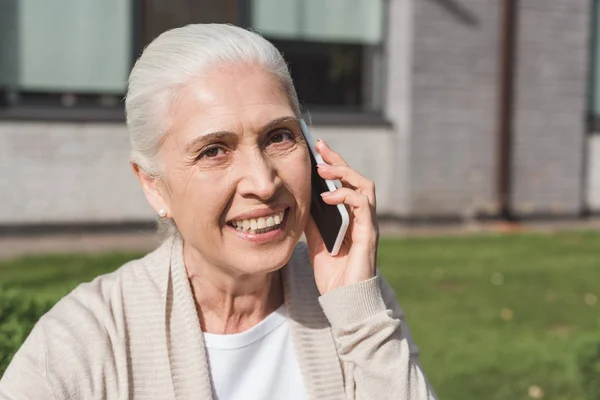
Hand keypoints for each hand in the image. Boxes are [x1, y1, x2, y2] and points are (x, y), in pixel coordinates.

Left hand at [304, 139, 378, 294]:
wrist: (343, 300)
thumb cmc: (333, 274)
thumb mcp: (315, 241)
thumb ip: (312, 221)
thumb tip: (299, 200)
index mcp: (350, 217)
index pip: (344, 183)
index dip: (333, 164)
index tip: (317, 148)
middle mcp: (362, 217)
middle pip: (357, 178)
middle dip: (339, 161)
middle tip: (320, 149)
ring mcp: (367, 224)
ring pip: (365, 187)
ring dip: (343, 174)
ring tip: (323, 171)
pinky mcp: (369, 234)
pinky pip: (363, 207)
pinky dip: (345, 197)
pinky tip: (327, 198)